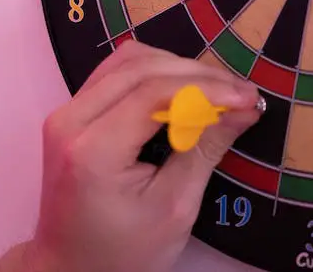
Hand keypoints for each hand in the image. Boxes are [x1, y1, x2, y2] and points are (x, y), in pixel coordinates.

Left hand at [17, 41, 262, 271]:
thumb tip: (244, 106)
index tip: (248, 97)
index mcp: (92, 149)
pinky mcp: (69, 113)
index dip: (205, 87)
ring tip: (215, 91)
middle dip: (196, 74)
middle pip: (139, 67)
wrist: (69, 268)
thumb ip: (205, 149)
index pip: (152, 92)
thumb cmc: (123, 251)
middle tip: (239, 92)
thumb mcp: (174, 208)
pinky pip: (113, 75)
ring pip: (125, 62)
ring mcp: (64, 113)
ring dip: (174, 68)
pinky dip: (152, 75)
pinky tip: (182, 93)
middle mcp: (69, 120)